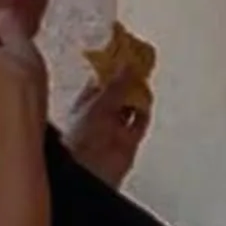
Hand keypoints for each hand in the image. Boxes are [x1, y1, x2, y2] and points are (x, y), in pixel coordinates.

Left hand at [63, 67, 151, 188]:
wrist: (88, 172)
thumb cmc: (79, 140)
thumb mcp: (97, 105)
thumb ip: (116, 86)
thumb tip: (129, 66)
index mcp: (85, 104)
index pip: (101, 80)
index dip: (112, 68)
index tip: (123, 53)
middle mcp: (100, 115)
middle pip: (119, 91)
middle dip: (128, 78)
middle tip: (139, 62)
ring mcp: (115, 128)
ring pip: (131, 105)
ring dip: (138, 93)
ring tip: (144, 78)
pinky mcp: (129, 142)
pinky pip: (140, 122)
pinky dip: (144, 111)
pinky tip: (146, 101)